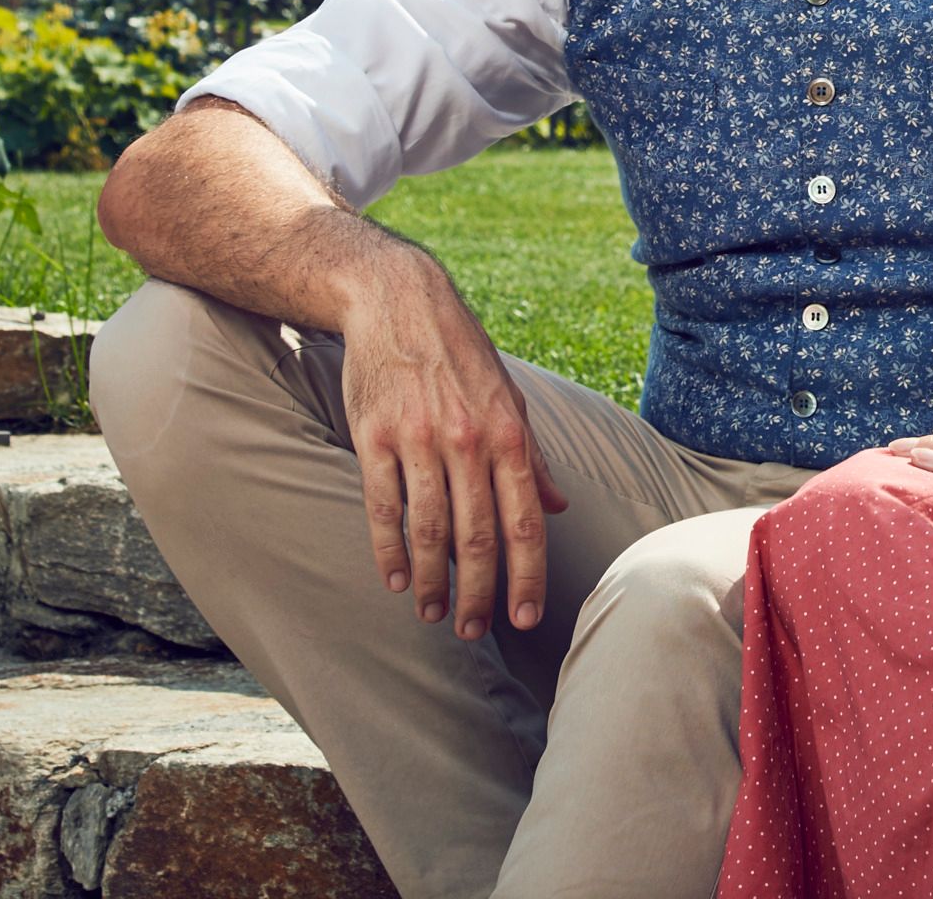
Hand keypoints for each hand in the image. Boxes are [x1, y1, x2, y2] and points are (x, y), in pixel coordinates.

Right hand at [338, 243, 568, 638]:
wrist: (399, 301)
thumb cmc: (461, 355)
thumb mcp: (510, 397)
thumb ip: (533, 456)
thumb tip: (559, 507)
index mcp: (509, 434)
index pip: (525, 522)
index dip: (527, 576)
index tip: (524, 618)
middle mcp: (467, 441)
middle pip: (477, 537)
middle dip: (478, 594)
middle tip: (474, 630)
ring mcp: (418, 440)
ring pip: (429, 531)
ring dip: (431, 582)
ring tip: (433, 614)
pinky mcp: (373, 437)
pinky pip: (383, 506)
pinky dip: (388, 550)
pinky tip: (393, 579)